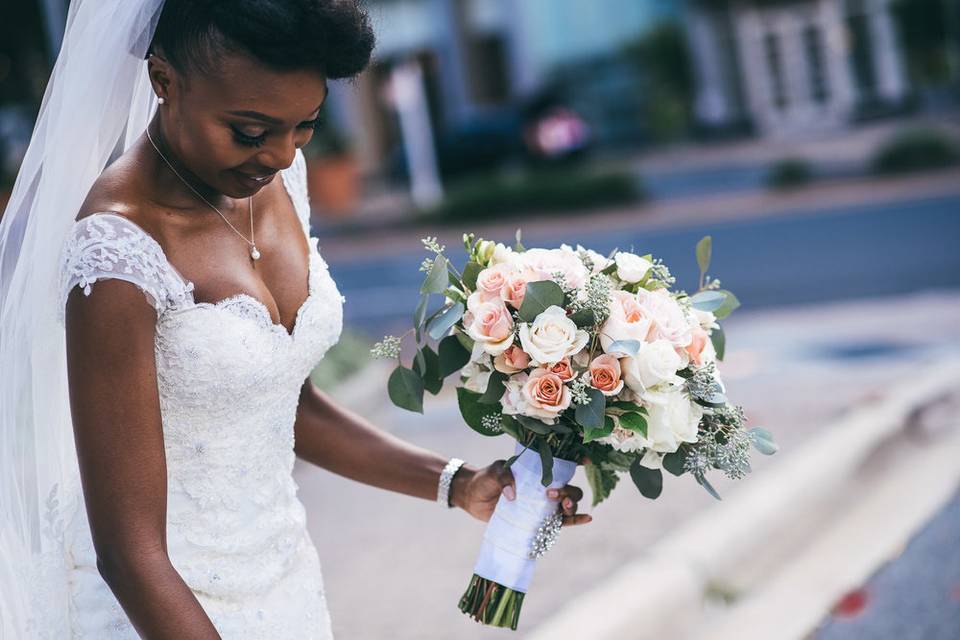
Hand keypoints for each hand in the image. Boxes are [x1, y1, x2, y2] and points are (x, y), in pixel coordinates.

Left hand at [451, 459, 592, 526]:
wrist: (471, 498)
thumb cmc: (485, 479)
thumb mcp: (494, 472)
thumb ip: (504, 478)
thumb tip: (513, 496)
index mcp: (537, 471)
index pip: (562, 464)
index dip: (577, 461)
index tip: (587, 460)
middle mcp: (544, 487)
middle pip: (570, 488)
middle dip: (569, 492)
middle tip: (552, 495)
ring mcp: (542, 505)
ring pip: (568, 505)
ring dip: (572, 506)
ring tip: (563, 507)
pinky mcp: (538, 521)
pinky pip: (560, 522)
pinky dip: (574, 521)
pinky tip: (587, 518)